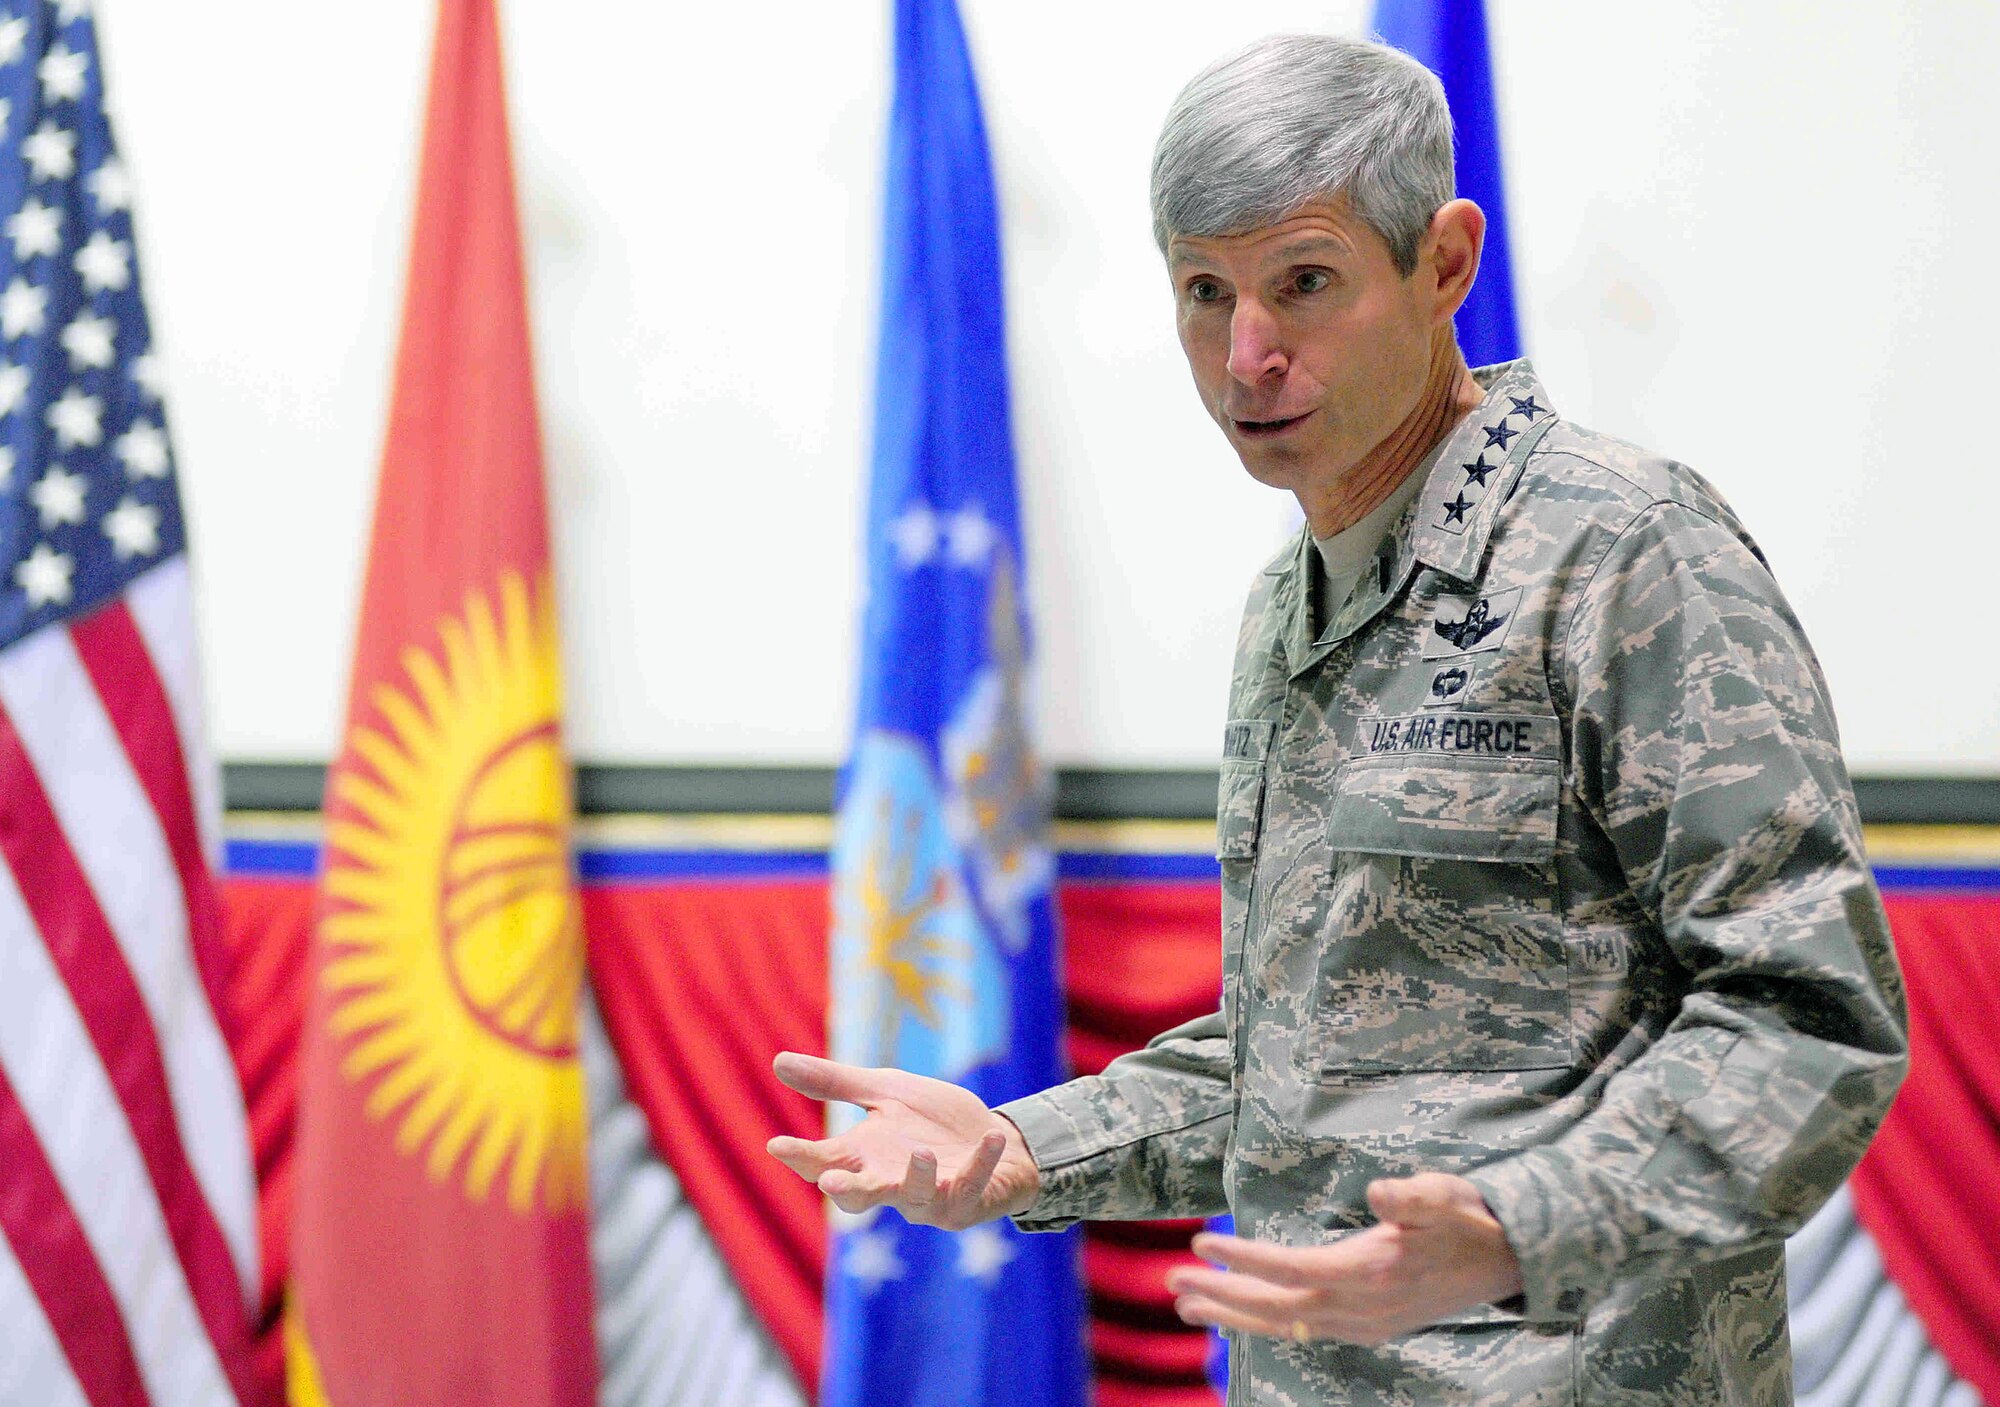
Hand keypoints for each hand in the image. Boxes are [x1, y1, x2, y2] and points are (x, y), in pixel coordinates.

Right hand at [766, 1052, 1040, 1228]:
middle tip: (830, 1182)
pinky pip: (972, 1185)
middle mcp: (890, 1184)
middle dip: (846, 1190)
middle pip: (859, 1196)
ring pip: (916, 1198)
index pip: (823, 1161)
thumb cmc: (932, 1121)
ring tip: (923, 1153)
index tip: (777, 1145)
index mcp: (864, 1157)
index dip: (800, 1156)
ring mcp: (929, 1198)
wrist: (993, 1139)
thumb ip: (837, 1083)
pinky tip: (991, 1137)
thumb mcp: (886, 1091)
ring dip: (918, 1178)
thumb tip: (778, 1061)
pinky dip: (981, 1162)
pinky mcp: (967, 1201)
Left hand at [1166, 1173, 1523, 1346]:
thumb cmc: (1469, 1219)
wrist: (1510, 1262)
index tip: (1202, 1244)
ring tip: (1188, 1306)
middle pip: (1277, 1308)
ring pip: (1286, 1326)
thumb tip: (1380, 1193)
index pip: (1291, 1269)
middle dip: (1222, 1297)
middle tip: (1172, 1285)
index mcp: (1370, 1272)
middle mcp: (1361, 1308)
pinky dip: (1267, 1324)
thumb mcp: (1444, 1195)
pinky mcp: (1370, 1328)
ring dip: (1235, 1315)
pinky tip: (1244, 1316)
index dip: (1243, 1259)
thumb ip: (1411, 1197)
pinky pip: (1305, 1331)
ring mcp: (1365, 1324)